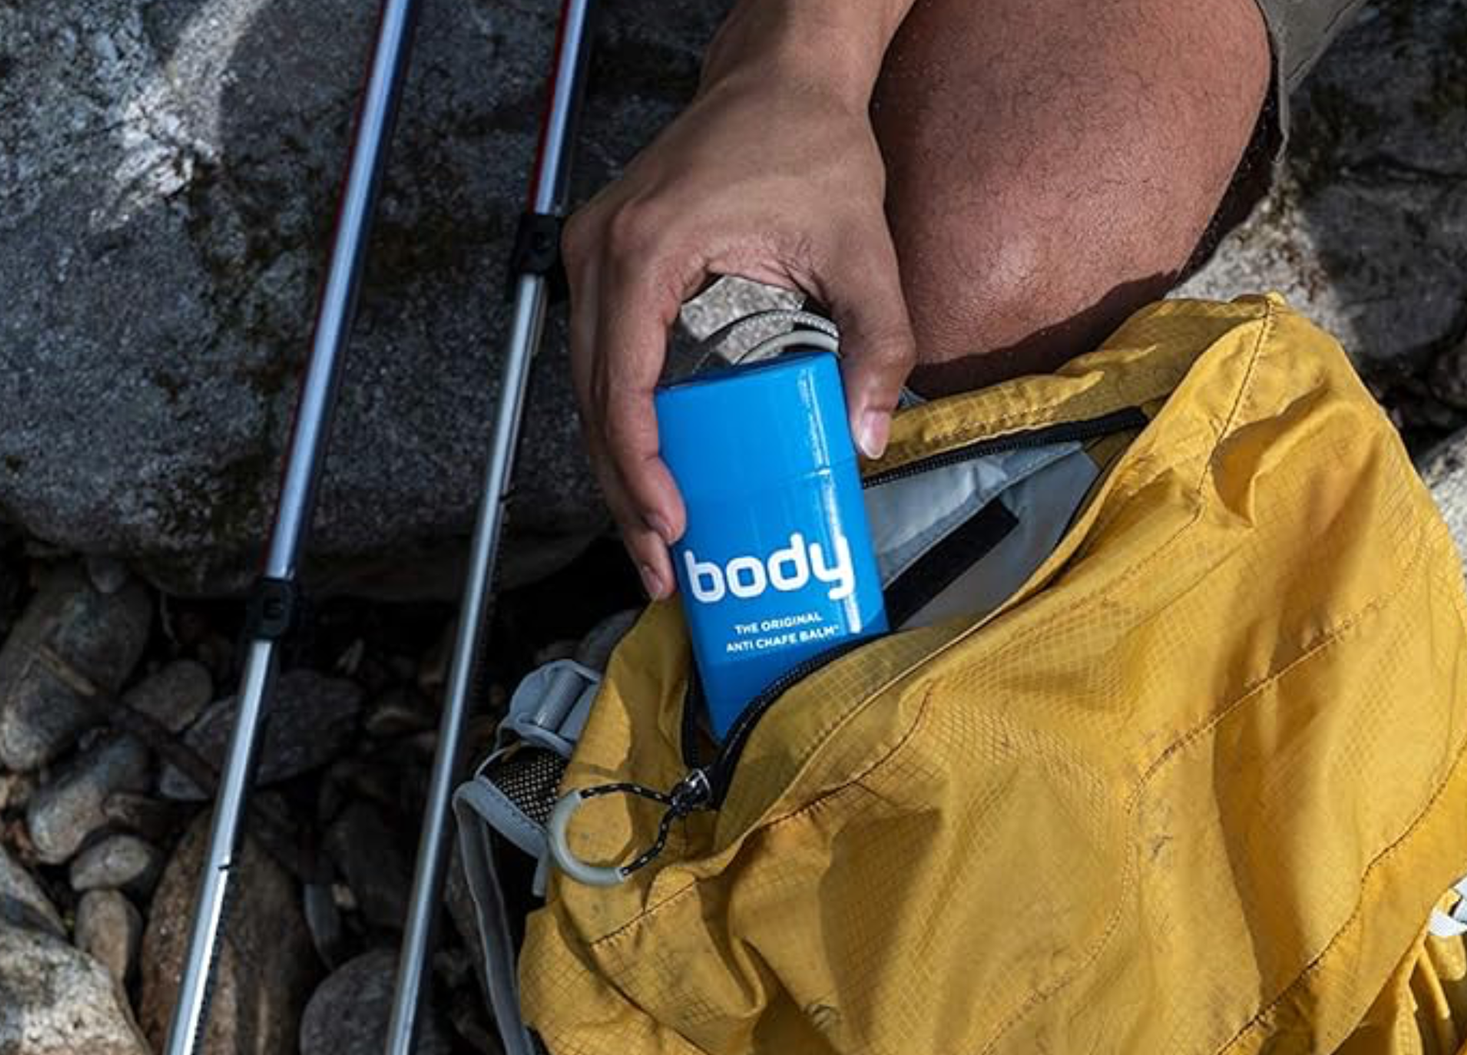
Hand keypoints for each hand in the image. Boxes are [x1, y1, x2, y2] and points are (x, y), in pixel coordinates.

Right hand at [564, 74, 915, 600]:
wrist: (782, 75)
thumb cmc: (811, 144)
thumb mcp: (861, 250)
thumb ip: (876, 343)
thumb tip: (868, 436)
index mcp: (646, 253)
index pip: (622, 388)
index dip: (640, 469)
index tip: (672, 525)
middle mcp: (601, 255)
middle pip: (593, 403)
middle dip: (625, 493)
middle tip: (662, 566)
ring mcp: (597, 257)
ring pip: (590, 389)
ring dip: (621, 466)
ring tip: (657, 538)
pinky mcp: (612, 263)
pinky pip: (606, 361)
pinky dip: (626, 421)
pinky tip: (656, 472)